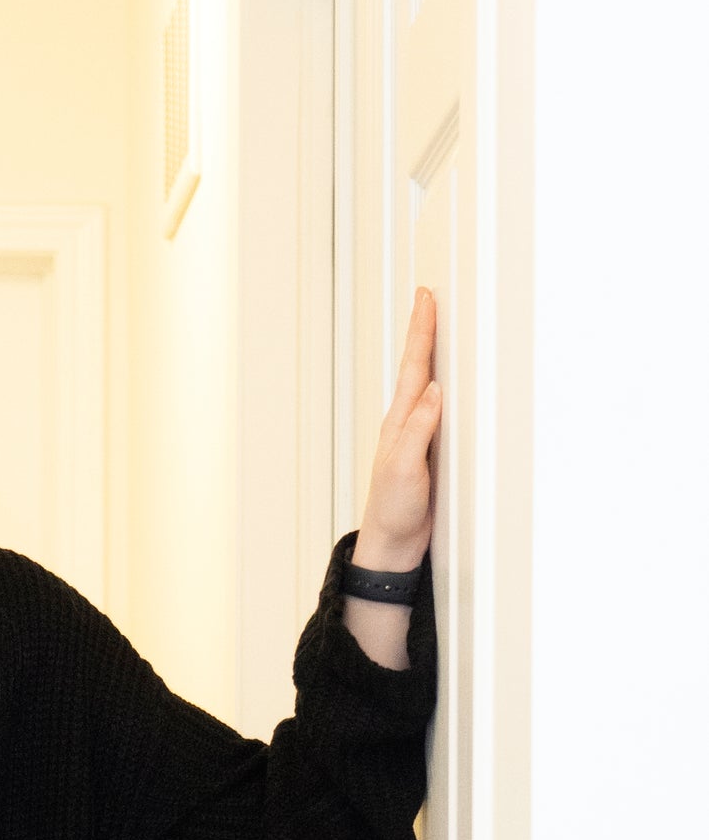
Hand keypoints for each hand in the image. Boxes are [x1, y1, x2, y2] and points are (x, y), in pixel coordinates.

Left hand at [356, 286, 442, 572]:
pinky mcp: (428, 451)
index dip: (420, 332)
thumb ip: (419, 429)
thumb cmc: (394, 511)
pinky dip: (443, 385)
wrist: (393, 544)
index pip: (413, 367)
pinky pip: (438, 408)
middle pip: (417, 367)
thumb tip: (433, 389)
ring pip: (425, 384)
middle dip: (423, 331)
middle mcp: (406, 423)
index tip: (425, 298)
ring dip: (430, 353)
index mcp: (400, 422)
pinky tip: (446, 381)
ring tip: (435, 325)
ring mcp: (417, 436)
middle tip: (427, 296)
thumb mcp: (405, 469)